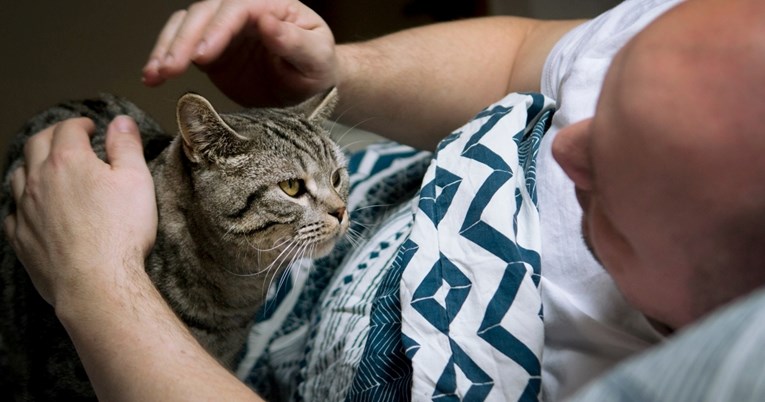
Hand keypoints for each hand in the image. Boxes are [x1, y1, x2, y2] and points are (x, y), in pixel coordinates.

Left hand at [3, 116, 157, 307]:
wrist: (97, 282)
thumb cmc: (121, 232)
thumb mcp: (137, 181)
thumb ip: (126, 146)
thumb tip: (121, 121)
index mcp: (69, 161)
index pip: (68, 129)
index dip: (80, 124)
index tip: (89, 127)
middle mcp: (40, 180)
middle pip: (36, 144)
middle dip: (52, 136)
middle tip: (67, 138)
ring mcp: (26, 209)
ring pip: (18, 175)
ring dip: (32, 166)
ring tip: (47, 170)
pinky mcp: (21, 238)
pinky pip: (12, 212)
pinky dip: (22, 203)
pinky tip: (34, 208)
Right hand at [142, 0, 336, 106]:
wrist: (310, 89)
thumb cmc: (318, 69)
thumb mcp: (316, 57)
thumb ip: (294, 41)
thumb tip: (267, 21)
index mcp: (271, 4)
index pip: (237, 8)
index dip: (217, 30)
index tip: (204, 56)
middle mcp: (243, 12)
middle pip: (204, 14)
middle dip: (184, 41)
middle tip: (171, 68)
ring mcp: (224, 30)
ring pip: (186, 26)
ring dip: (167, 49)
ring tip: (155, 74)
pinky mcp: (211, 51)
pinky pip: (182, 46)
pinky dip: (165, 58)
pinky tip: (153, 75)